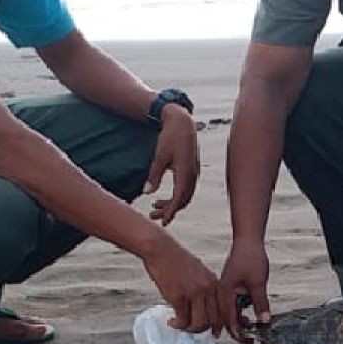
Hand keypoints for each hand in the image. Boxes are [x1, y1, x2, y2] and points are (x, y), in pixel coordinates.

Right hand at [142, 232, 220, 334]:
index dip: (219, 324)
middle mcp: (208, 288)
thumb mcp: (198, 272)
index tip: (214, 332)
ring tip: (181, 326)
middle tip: (193, 331)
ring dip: (189, 329)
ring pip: (199, 324)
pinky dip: (177, 325)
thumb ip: (204, 287)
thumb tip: (203, 307)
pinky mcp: (179, 297)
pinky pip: (182, 320)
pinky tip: (171, 321)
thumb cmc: (176, 260)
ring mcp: (194, 293)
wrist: (161, 249)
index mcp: (214, 282)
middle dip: (204, 330)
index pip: (223, 309)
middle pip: (213, 319)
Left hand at [145, 105, 198, 224]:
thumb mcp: (159, 156)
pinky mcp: (193, 170)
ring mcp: (195, 172)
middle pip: (184, 199)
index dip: (171, 211)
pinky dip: (177, 197)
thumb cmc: (170, 137)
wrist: (183, 123)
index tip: (162, 220)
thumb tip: (147, 193)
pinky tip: (165, 197)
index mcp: (186, 171)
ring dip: (173, 204)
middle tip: (153, 216)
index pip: (180, 197)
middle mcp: (193, 174)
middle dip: (170, 211)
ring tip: (155, 207)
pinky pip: (187, 189)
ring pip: (186, 195)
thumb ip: (154, 175)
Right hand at [217, 238, 270, 342]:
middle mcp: (221, 292)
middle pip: (226, 318)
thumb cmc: (250, 256)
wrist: (248, 239)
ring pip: (229, 311)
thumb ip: (260, 302)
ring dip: (239, 321)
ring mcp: (225, 289)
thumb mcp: (258, 282)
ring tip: (252, 326)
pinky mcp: (231, 286)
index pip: (228, 319)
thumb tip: (264, 320)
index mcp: (224, 292)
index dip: (237, 332)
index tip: (248, 340)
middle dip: (237, 330)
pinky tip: (250, 313)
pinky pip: (233, 303)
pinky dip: (240, 311)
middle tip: (251, 338)